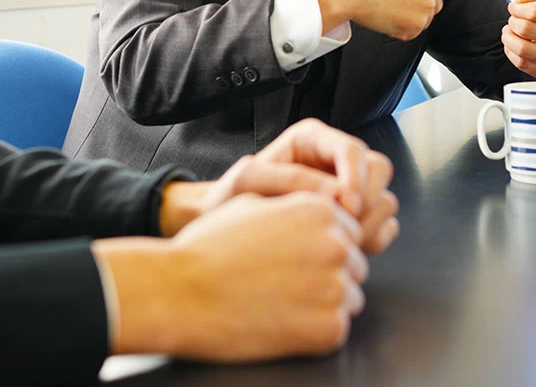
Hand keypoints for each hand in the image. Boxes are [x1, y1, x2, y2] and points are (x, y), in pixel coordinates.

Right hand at [96, 192, 368, 359]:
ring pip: (350, 298)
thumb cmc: (209, 247)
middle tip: (286, 283)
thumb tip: (320, 209)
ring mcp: (336, 288)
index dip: (321, 246)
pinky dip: (314, 331)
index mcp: (319, 211)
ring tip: (281, 303)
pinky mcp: (329, 329)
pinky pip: (337, 330)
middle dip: (328, 274)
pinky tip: (281, 323)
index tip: (295, 258)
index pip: (348, 230)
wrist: (180, 292)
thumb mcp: (253, 203)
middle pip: (354, 264)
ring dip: (324, 303)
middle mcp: (336, 245)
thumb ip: (295, 205)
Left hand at [159, 119, 398, 254]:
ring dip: (371, 223)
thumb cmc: (230, 198)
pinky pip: (383, 225)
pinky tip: (346, 250)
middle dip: (368, 201)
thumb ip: (292, 180)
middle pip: (379, 170)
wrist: (223, 228)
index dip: (357, 177)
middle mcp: (334, 161)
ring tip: (339, 243)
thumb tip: (339, 195)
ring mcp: (348, 190)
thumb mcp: (249, 179)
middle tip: (345, 228)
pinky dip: (374, 239)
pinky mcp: (353, 219)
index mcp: (312, 140)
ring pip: (384, 199)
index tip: (346, 208)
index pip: (353, 150)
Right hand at [313, 0, 452, 40]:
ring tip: (386, 9)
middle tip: (395, 5)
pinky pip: (412, 33)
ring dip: (407, 20)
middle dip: (417, 8)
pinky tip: (385, 18)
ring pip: (424, 21)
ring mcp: (426, 4)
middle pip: (435, 5)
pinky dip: (399, 31)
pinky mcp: (416, 22)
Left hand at [502, 0, 535, 79]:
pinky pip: (523, 64)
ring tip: (509, 33)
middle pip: (526, 29)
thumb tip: (520, 1)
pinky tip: (512, 46)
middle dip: (513, 23)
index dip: (517, 9)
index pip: (535, 11)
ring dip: (509, 39)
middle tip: (513, 21)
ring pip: (523, 49)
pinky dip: (511, 53)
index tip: (514, 8)